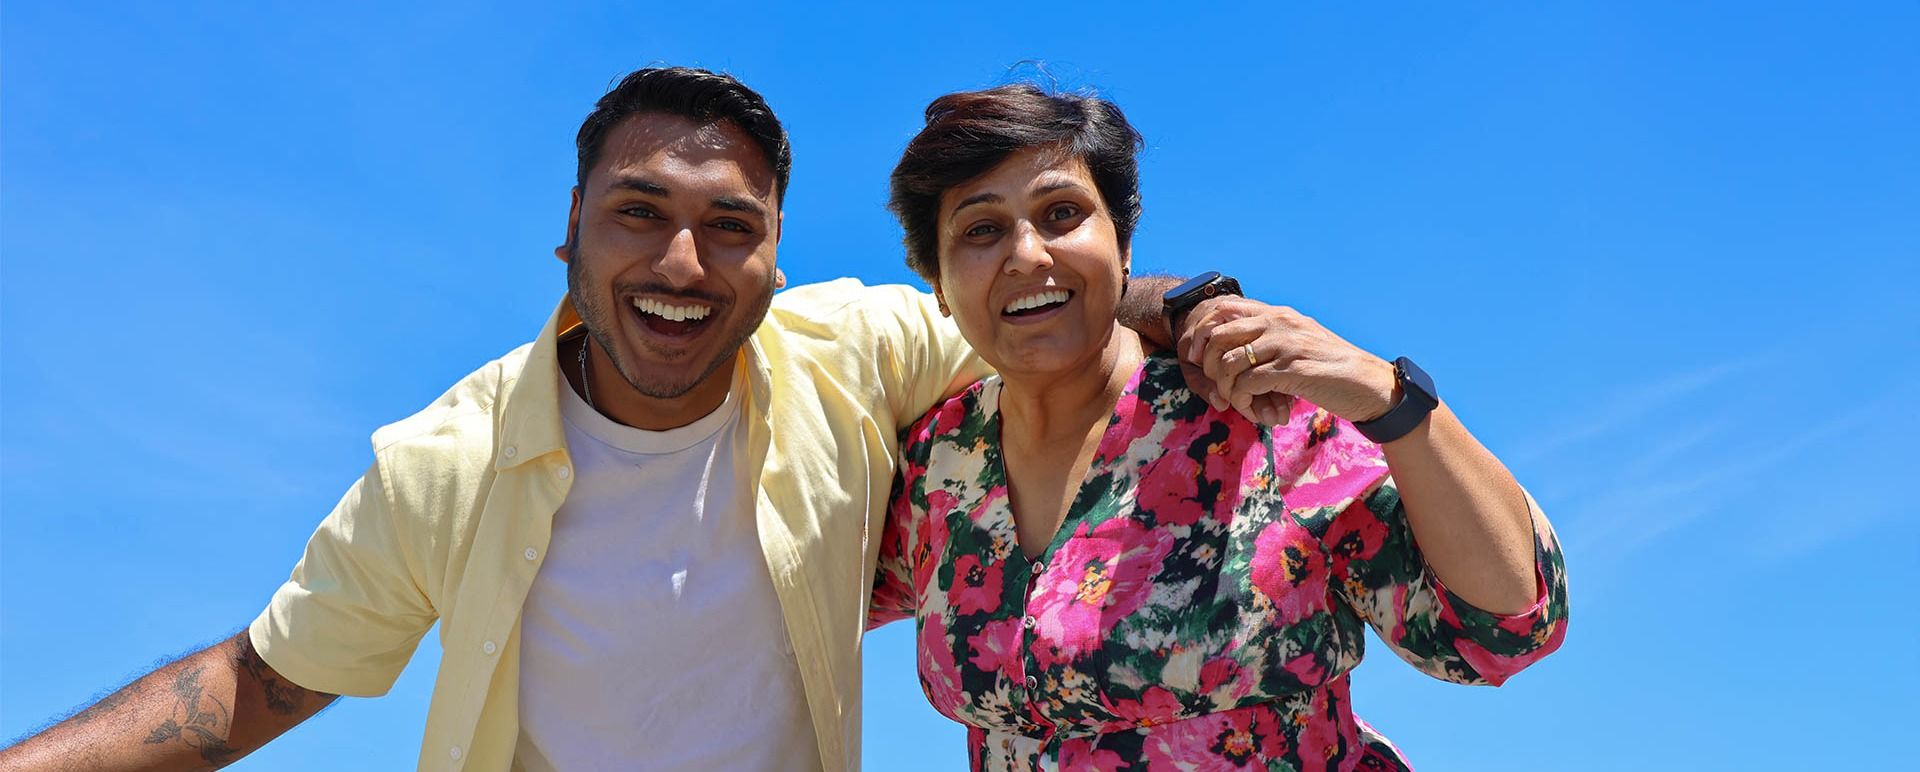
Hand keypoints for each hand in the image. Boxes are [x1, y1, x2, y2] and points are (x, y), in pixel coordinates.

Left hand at [1181, 297, 1398, 424]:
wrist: (1369, 384)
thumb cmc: (1332, 368)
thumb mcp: (1300, 341)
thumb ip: (1272, 337)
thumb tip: (1237, 347)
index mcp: (1278, 313)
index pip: (1224, 308)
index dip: (1202, 332)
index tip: (1198, 357)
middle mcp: (1278, 322)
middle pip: (1218, 335)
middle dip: (1207, 365)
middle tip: (1215, 387)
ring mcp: (1285, 344)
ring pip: (1228, 362)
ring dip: (1226, 389)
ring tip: (1237, 403)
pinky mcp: (1291, 369)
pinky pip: (1246, 384)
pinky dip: (1242, 402)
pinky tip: (1254, 411)